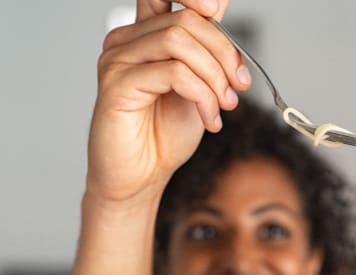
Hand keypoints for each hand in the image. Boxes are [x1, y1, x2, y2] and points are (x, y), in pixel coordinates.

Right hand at [86, 0, 247, 202]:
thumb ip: (206, 51)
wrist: (142, 176)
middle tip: (238, 87)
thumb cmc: (164, 134)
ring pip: (179, 41)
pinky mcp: (117, 85)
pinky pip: (173, 73)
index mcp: (145, 35)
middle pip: (185, 20)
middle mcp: (126, 40)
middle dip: (224, 53)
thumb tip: (220, 12)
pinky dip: (203, 96)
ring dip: (215, 76)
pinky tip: (209, 119)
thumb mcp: (199, 86)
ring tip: (224, 105)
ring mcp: (117, 60)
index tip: (220, 12)